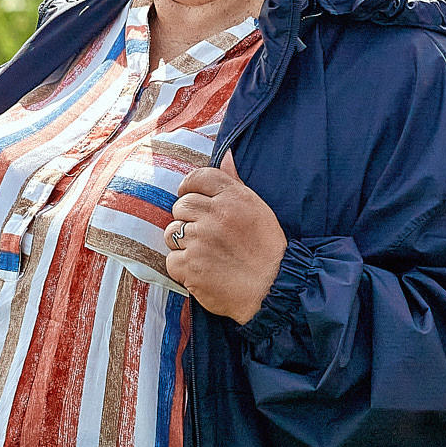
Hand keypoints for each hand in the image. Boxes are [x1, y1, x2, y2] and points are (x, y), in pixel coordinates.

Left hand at [165, 152, 286, 323]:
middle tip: (205, 235)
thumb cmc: (267, 250)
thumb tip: (225, 156)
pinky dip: (183, 268)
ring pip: (172, 233)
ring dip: (183, 244)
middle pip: (180, 206)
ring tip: (205, 254)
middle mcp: (216, 215)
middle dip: (187, 220)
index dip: (189, 188)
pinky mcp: (190, 266)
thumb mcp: (258, 209)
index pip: (197, 178)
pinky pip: (172, 260)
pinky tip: (203, 271)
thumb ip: (235, 183)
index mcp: (234, 198)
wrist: (273, 290)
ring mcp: (201, 240)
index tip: (192, 199)